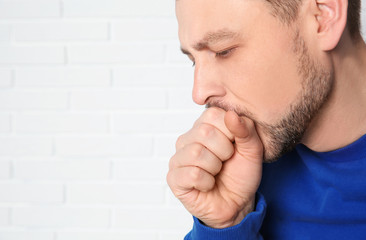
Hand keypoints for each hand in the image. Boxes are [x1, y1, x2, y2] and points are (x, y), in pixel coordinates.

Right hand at [167, 107, 263, 227]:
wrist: (236, 204)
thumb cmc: (241, 175)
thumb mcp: (252, 150)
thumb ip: (246, 130)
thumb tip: (231, 114)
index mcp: (204, 126)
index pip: (213, 114)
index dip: (230, 132)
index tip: (234, 147)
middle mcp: (187, 139)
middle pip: (204, 132)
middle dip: (224, 151)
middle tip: (225, 162)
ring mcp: (178, 158)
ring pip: (196, 153)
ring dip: (215, 168)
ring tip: (216, 173)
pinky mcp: (173, 177)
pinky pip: (192, 174)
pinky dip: (206, 182)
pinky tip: (207, 185)